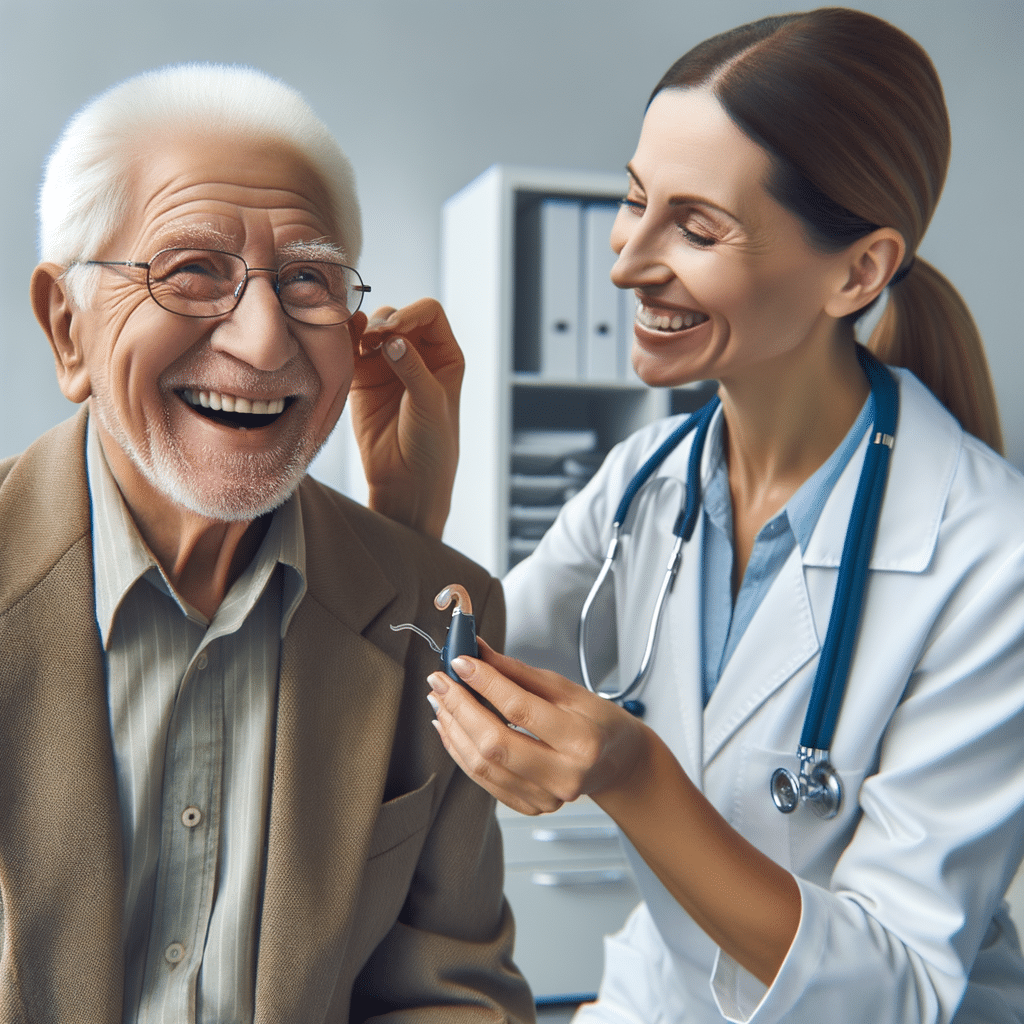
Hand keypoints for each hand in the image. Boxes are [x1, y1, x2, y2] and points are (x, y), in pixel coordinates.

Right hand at [350, 299, 463, 538]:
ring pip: (370, 328)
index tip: (392, 332)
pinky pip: (350, 351)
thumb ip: (413, 369)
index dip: (410, 315)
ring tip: (358, 349)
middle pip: (397, 316)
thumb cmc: (432, 446)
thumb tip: (393, 338)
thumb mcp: (430, 404)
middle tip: (371, 342)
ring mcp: (387, 365)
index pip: (429, 313)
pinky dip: (344, 344)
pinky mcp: (362, 379)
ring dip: (361, 331)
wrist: (406, 481)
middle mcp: (417, 354)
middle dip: (382, 322)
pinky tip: (342, 349)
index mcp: (444, 356)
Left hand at [427, 639, 648, 815]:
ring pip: (483, 765)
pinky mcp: (531, 806)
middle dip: (460, 707)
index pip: (521, 708)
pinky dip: (461, 752)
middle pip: (495, 743)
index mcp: (582, 740)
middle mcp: (566, 775)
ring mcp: (547, 797)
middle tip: (440, 681)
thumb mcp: (568, 689)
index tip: (461, 662)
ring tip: (440, 700)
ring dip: (454, 729)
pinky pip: (484, 781)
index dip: (485, 682)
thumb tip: (478, 652)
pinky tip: (452, 728)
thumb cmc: (598, 722)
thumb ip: (520, 673)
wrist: (619, 763)